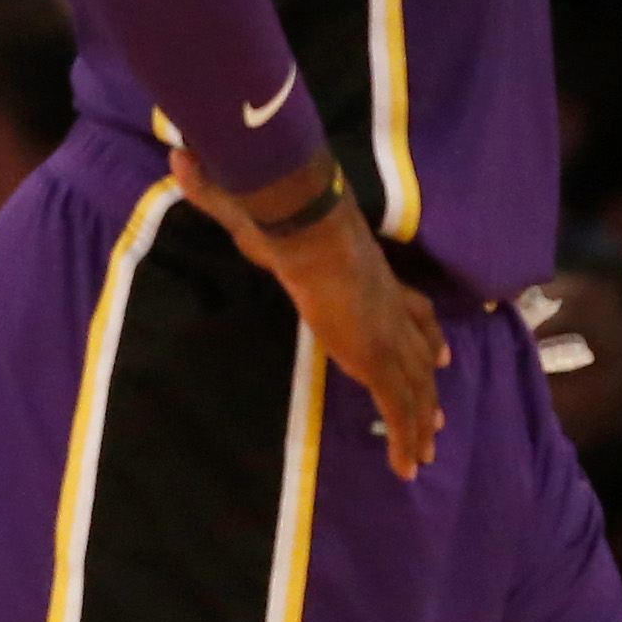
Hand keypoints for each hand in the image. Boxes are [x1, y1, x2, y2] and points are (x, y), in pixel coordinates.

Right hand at [169, 150, 449, 479]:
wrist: (307, 228)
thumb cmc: (285, 217)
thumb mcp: (252, 209)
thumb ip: (219, 189)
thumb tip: (181, 155)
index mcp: (371, 275)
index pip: (410, 306)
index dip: (425, 329)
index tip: (439, 350)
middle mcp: (388, 305)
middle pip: (420, 351)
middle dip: (427, 384)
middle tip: (437, 415)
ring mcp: (386, 333)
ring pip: (414, 388)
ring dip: (419, 424)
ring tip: (422, 456)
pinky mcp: (376, 357)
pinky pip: (397, 408)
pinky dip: (405, 437)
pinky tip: (406, 467)